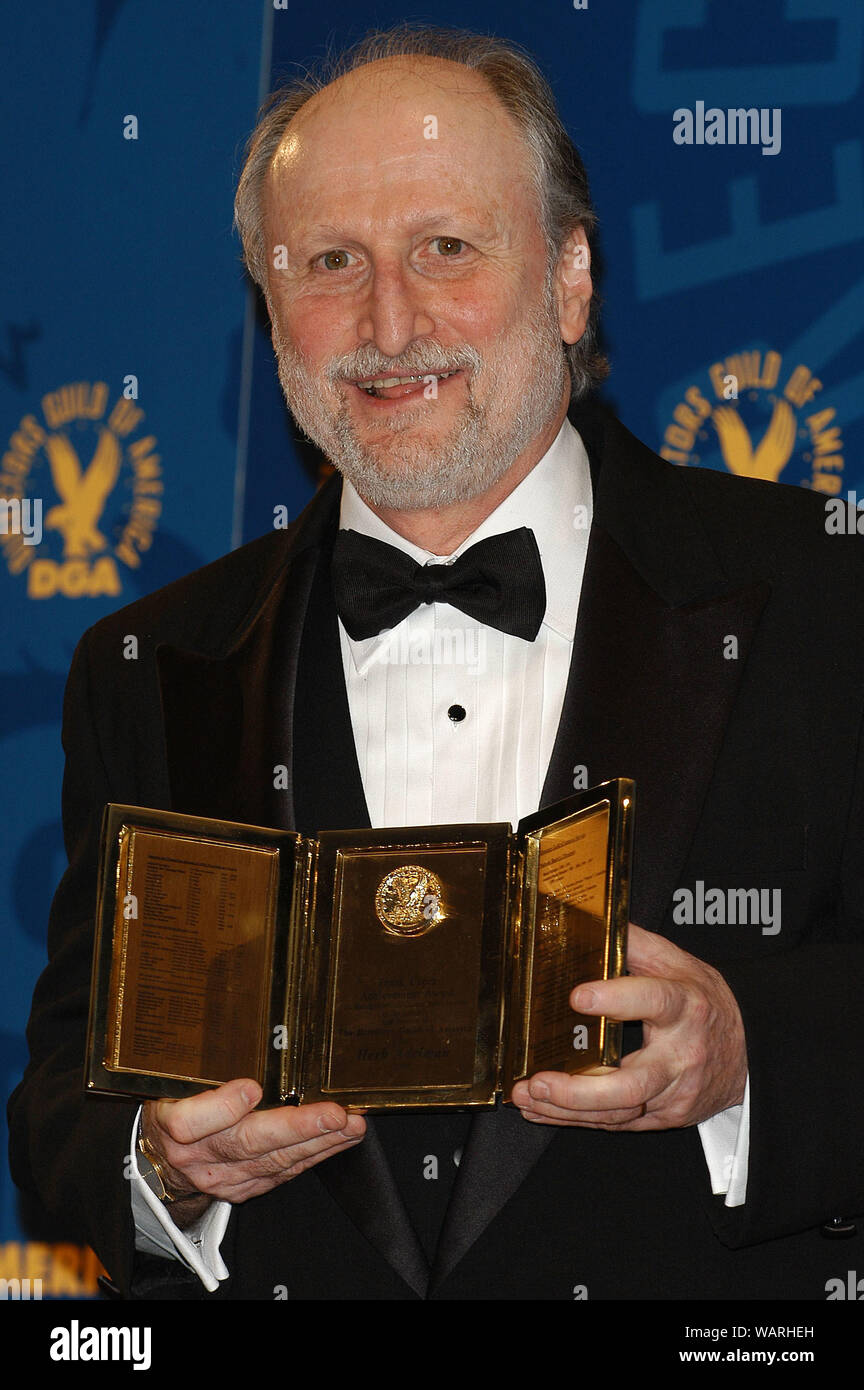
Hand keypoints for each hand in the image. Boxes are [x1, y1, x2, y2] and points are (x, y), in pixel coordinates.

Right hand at [140, 1078, 365, 1221]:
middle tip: (335, 1115)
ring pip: (273, 1162)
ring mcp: (221, 1178)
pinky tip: (339, 1140)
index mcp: (170, 1122)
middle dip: (296, 1129)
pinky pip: (282, 1173)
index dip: (222, 1106)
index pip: (189, 1121)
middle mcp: (196, 1156)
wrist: (158, 1161)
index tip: (252, 1088)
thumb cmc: (172, 1103)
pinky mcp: (242, 1189)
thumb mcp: (170, 1077)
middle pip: (246, 1143)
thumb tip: (239, 1028)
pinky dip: (314, 1155)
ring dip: (318, 1143)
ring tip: (352, 1125)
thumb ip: (198, 1063)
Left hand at [510, 924, 746, 1130]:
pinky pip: (620, 1124)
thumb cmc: (705, 1001)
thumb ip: (635, 944)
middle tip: (537, 1081)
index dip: (616, 998)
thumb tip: (591, 919)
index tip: (577, 996)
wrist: (752, 1050)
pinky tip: (543, 1110)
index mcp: (686, 1006)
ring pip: (620, 1112)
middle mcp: (682, 1054)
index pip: (653, 1000)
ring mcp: (676, 1092)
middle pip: (632, 1084)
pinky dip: (577, 1120)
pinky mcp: (669, 1117)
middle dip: (579, 1090)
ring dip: (567, 1110)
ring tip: (526, 1097)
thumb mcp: (678, 962)